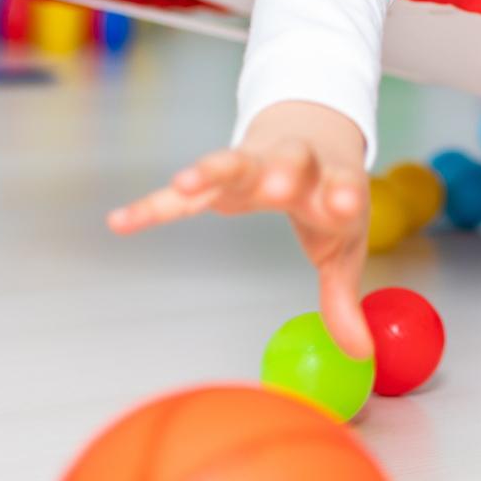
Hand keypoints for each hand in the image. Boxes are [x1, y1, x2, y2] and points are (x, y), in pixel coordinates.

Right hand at [108, 100, 373, 356]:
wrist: (313, 127)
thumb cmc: (330, 191)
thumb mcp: (345, 240)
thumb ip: (343, 295)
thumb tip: (360, 353)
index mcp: (333, 180)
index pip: (342, 182)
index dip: (343, 193)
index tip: (345, 203)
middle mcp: (294, 166)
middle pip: (289, 162)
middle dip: (281, 173)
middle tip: (275, 186)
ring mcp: (254, 165)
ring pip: (233, 162)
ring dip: (211, 170)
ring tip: (186, 181)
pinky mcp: (219, 176)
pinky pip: (180, 195)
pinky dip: (152, 205)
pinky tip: (120, 222)